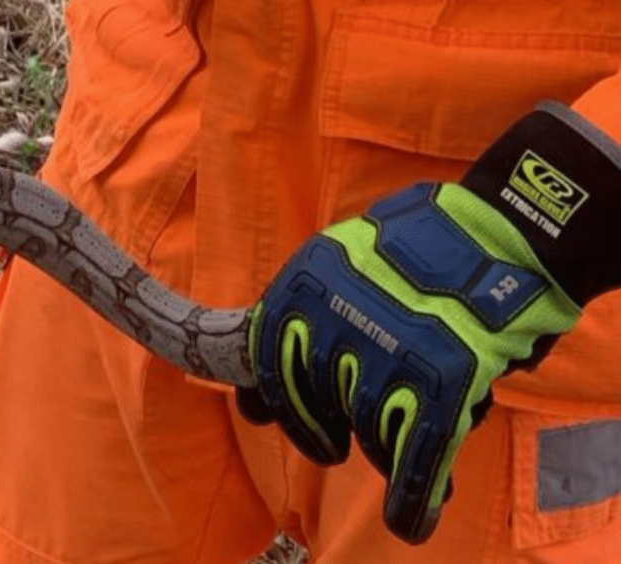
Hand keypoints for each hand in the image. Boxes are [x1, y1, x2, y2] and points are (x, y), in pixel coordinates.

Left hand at [238, 102, 620, 543]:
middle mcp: (334, 322)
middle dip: (318, 427)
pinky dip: (413, 495)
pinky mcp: (441, 382)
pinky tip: (411, 518)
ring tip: (395, 424)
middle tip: (330, 444)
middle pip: (313, 403)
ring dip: (379, 439)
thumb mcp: (333, 263)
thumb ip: (292, 323)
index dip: (272, 401)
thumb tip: (250, 402)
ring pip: (368, 429)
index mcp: (300, 289)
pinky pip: (415, 456)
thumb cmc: (408, 251)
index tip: (267, 415)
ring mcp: (388, 354)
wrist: (497, 230)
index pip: (265, 366)